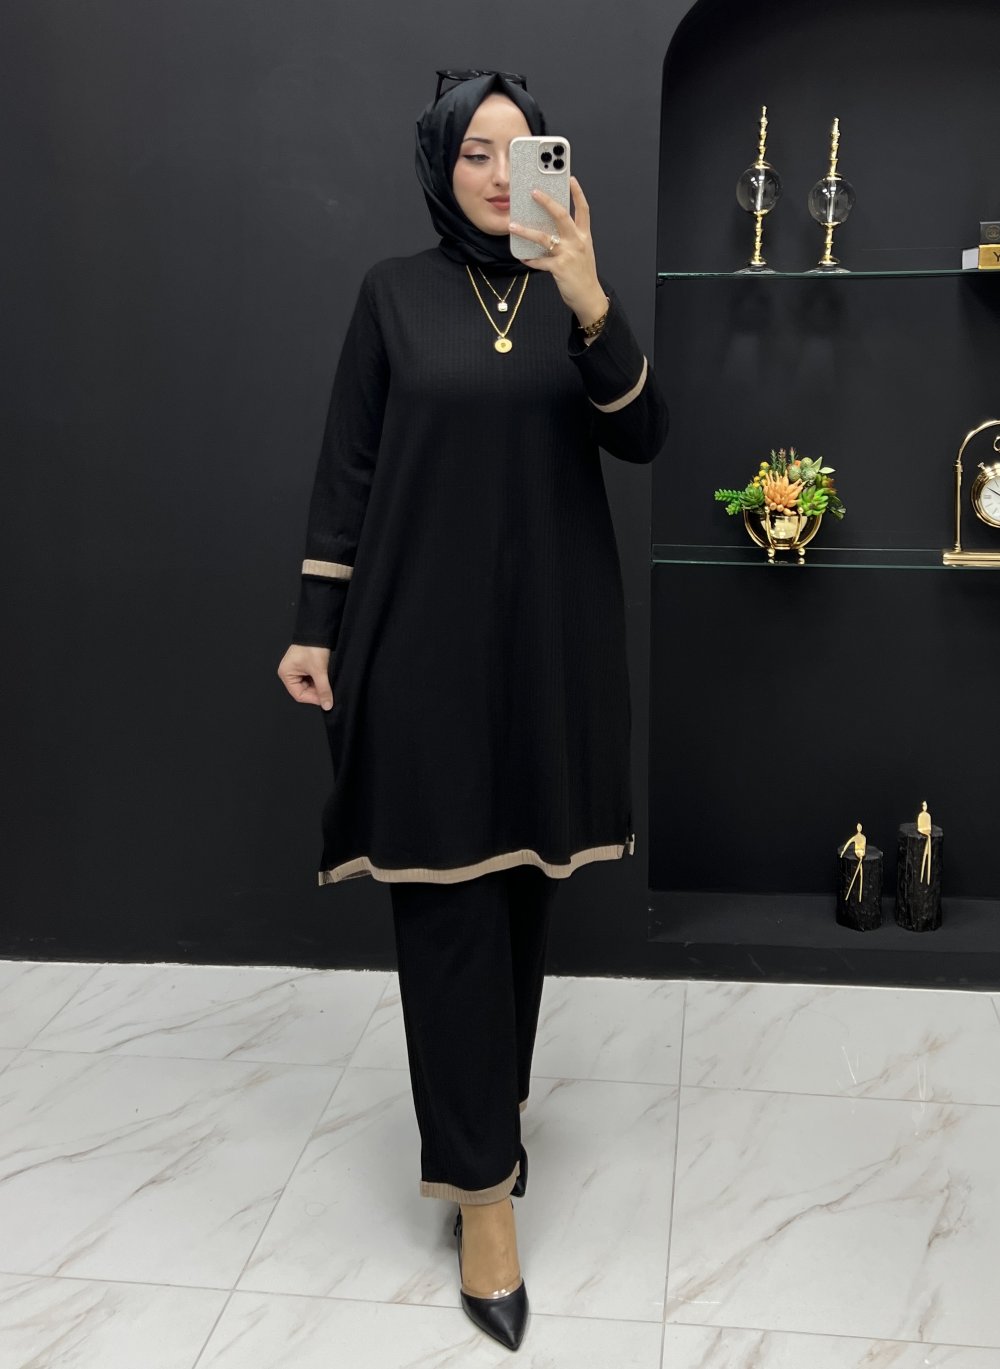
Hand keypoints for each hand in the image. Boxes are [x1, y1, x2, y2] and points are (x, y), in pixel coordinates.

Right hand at [277, 644, 332, 709]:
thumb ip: (323, 689)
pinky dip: (318, 680)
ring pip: (308, 685)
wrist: (317, 631)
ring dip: (318, 686)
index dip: (313, 699)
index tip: (325, 700)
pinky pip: (310, 678)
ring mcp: (296, 669)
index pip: (299, 695)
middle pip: (304, 691)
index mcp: (286, 674)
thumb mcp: (319, 671)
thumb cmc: (312, 647)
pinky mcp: (303, 666)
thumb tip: (327, 705)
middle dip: (316, 692)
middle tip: (328, 693)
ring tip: (327, 683)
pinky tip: (325, 678)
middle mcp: (289, 673)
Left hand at [508, 176, 606, 327]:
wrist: (589, 296)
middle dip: (547, 202)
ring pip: (544, 238)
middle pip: (561, 216)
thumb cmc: (583, 273)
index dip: (577, 193)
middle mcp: (577, 241)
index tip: (570, 178)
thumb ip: (570, 238)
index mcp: (584, 235)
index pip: (583, 209)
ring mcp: (568, 254)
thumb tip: (549, 228)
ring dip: (526, 231)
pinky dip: (529, 259)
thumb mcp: (582, 251)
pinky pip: (539, 261)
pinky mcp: (558, 268)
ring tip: (513, 226)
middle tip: (533, 192)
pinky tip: (522, 256)